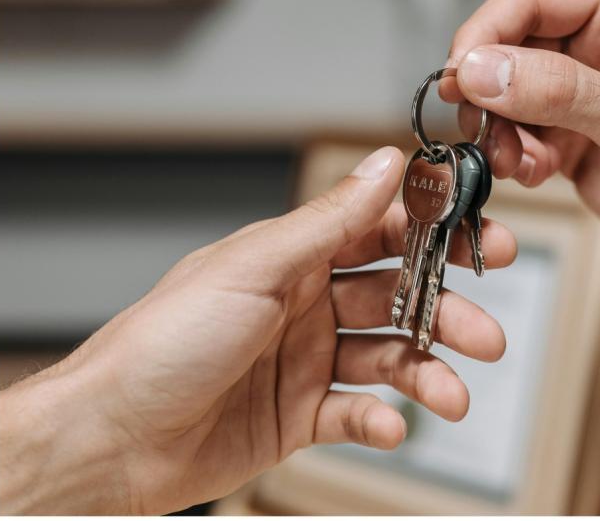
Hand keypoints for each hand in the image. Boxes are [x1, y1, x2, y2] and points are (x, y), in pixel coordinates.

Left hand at [0, 146, 516, 514]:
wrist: (113, 436)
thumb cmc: (164, 340)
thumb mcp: (256, 265)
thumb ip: (329, 219)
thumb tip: (384, 163)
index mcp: (293, 257)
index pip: (380, 233)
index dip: (436, 235)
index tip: (485, 240)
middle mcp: (304, 305)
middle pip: (395, 300)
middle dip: (444, 314)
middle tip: (485, 333)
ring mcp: (304, 361)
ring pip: (385, 360)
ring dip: (426, 375)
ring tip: (453, 395)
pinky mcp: (299, 414)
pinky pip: (356, 413)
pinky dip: (380, 421)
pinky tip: (391, 426)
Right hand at [440, 0, 599, 324]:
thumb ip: (560, 91)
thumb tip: (486, 69)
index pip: (531, 0)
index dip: (486, 33)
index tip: (461, 74)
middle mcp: (594, 46)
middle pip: (507, 48)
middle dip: (489, 91)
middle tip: (481, 126)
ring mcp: (577, 95)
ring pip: (504, 97)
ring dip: (498, 131)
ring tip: (517, 161)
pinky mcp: (567, 138)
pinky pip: (516, 137)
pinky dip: (513, 158)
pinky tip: (535, 173)